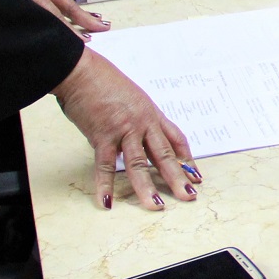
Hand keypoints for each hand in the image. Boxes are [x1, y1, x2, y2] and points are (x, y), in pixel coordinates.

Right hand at [53, 49, 199, 210]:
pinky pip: (105, 165)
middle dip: (178, 178)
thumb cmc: (103, 81)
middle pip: (164, 155)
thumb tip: (138, 135)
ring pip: (138, 164)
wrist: (83, 71)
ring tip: (156, 206)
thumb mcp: (132, 96)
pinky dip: (105, 185)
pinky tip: (107, 202)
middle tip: (189, 196)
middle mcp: (143, 124)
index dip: (187, 159)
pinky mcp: (102, 136)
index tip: (195, 175)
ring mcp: (123, 130)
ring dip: (147, 187)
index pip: (176, 139)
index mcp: (151, 114)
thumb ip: (137, 117)